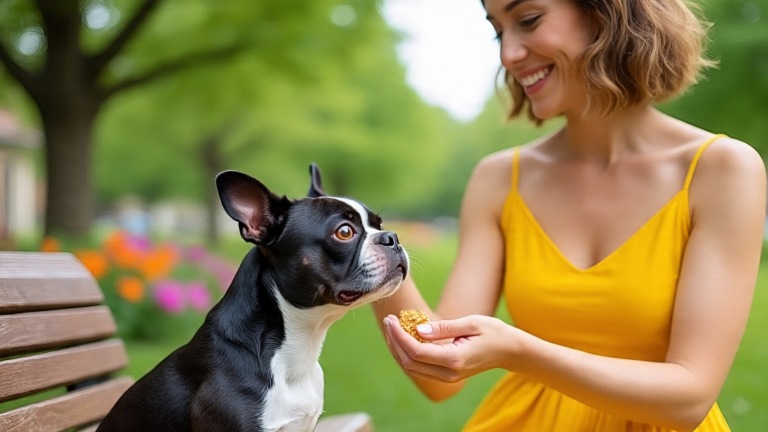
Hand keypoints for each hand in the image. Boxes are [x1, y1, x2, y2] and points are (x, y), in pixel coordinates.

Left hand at [383, 314, 523, 382]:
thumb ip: (444, 328)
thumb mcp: (471, 322)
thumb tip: (418, 329)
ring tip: (392, 327)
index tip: (392, 319)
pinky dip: (408, 352)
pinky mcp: (446, 375)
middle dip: (394, 341)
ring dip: (398, 348)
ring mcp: (447, 377)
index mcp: (455, 359)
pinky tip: (404, 336)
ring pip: (412, 367)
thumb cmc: (493, 332)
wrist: (509, 351)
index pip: (417, 351)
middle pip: (410, 362)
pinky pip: (420, 367)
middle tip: (389, 320)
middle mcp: (449, 373)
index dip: (400, 336)